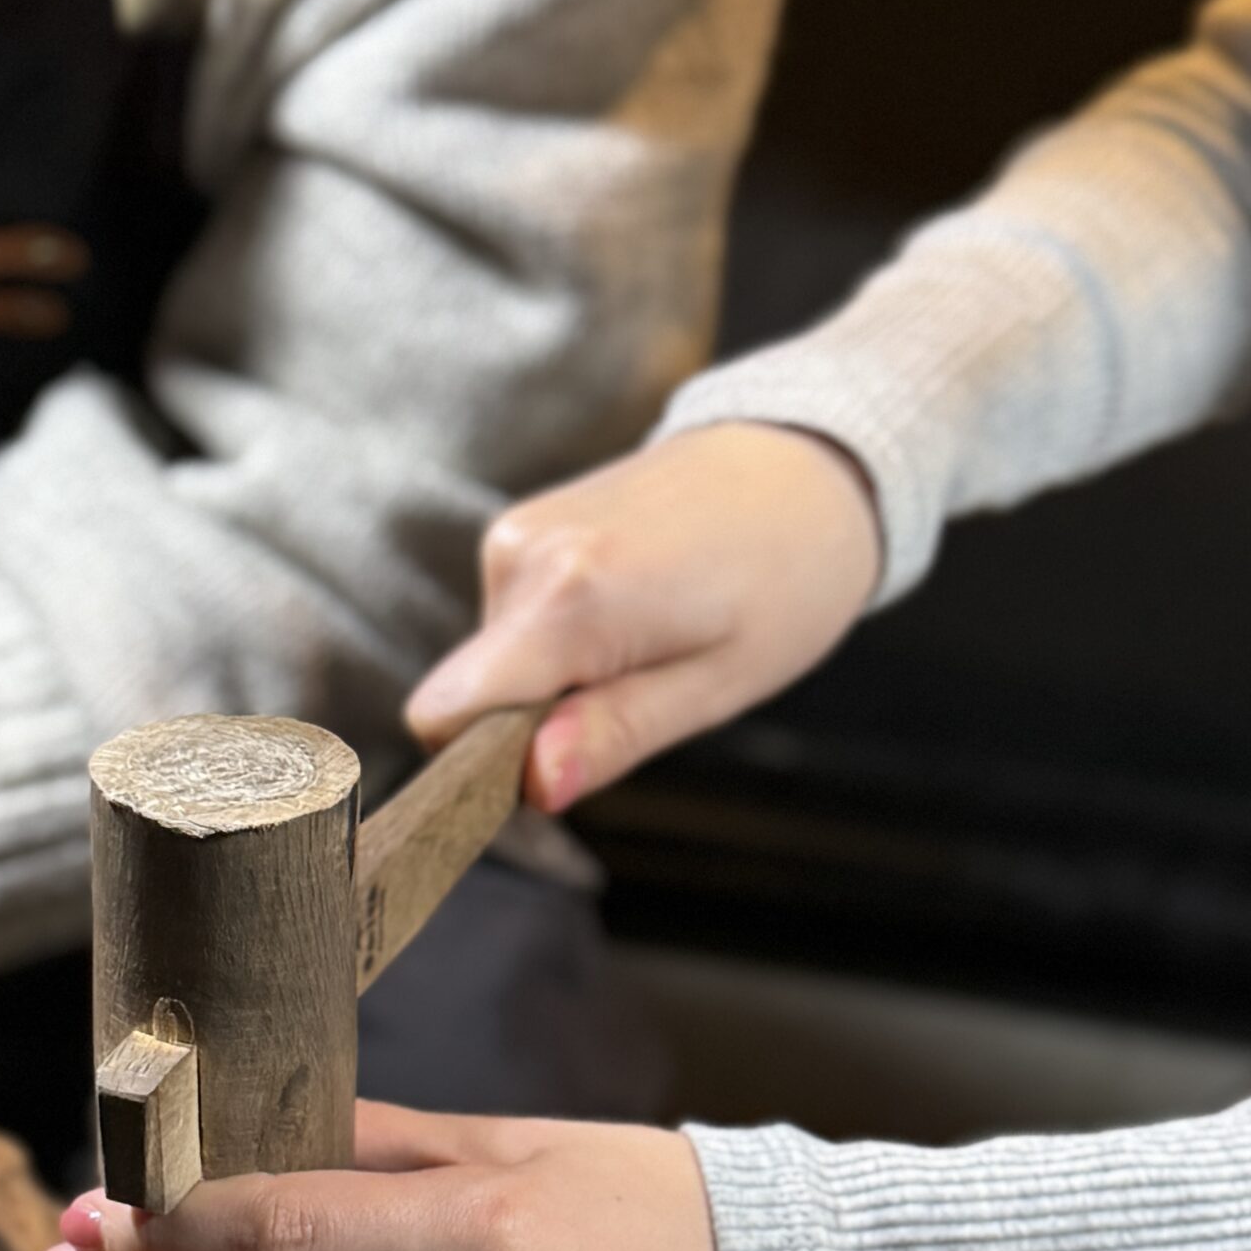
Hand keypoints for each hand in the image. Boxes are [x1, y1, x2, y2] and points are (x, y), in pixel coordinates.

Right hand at [410, 424, 882, 810]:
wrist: (806, 465)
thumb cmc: (786, 580)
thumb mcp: (718, 685)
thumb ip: (613, 734)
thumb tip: (532, 785)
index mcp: (569, 598)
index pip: (444, 717)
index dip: (480, 767)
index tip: (553, 773)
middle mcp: (522, 554)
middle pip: (468, 697)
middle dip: (533, 724)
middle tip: (639, 693)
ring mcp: (515, 531)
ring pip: (491, 663)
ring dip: (556, 678)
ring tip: (649, 640)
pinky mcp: (520, 525)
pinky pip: (509, 623)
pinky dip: (559, 639)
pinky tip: (631, 610)